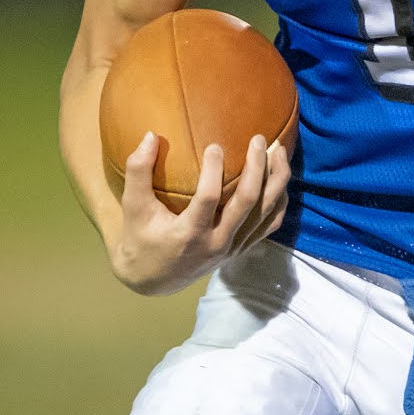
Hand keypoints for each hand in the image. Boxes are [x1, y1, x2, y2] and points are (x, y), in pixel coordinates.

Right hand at [108, 132, 290, 295]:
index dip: (213, 170)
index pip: (209, 198)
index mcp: (190, 233)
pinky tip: (280, 178)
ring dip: (276, 180)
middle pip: (248, 201)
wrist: (154, 279)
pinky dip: (279, 200)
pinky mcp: (242, 248)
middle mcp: (218, 242)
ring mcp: (234, 247)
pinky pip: (269, 224)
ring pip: (266, 211)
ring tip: (280, 150)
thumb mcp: (134, 207)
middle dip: (257, 167)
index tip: (215, 145)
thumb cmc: (141, 238)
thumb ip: (139, 171)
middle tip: (258, 139)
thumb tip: (150, 135)